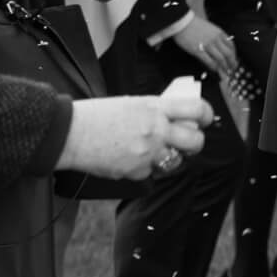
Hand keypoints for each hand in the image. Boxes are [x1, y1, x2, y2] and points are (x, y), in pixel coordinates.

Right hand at [56, 94, 214, 180]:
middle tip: (189, 141)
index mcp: (155, 108)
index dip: (206, 115)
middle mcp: (156, 130)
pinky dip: (146, 168)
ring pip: (176, 161)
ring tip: (158, 152)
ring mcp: (147, 152)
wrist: (69, 134)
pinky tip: (130, 158)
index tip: (205, 119)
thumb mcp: (132, 103)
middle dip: (196, 142)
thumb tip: (175, 118)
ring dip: (172, 158)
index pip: (196, 110)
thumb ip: (156, 111)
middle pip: (195, 141)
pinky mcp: (136, 171)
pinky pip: (151, 172)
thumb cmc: (96, 116)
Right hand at [172, 13, 238, 77]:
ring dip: (224, 67)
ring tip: (225, 72)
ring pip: (221, 59)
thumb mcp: (210, 28)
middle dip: (232, 63)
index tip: (234, 60)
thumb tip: (221, 47)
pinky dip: (214, 67)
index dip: (234, 55)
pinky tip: (215, 70)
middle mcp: (216, 39)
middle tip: (232, 69)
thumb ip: (217, 36)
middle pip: (228, 54)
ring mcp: (207, 45)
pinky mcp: (198, 50)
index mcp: (219, 33)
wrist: (182, 21)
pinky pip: (209, 61)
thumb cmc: (194, 25)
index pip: (231, 46)